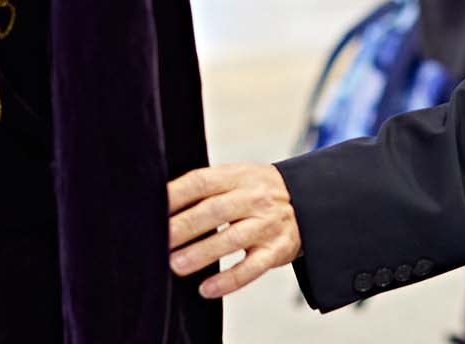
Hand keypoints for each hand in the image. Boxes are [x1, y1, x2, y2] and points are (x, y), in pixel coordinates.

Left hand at [168, 163, 301, 299]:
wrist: (310, 202)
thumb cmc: (259, 192)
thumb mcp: (238, 178)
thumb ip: (207, 187)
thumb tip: (162, 204)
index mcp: (239, 176)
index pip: (203, 182)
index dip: (176, 194)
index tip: (153, 208)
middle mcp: (254, 198)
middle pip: (215, 210)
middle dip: (184, 226)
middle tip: (160, 240)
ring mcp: (267, 225)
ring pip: (232, 239)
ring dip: (202, 253)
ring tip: (176, 265)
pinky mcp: (277, 251)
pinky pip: (252, 268)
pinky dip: (229, 280)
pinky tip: (207, 288)